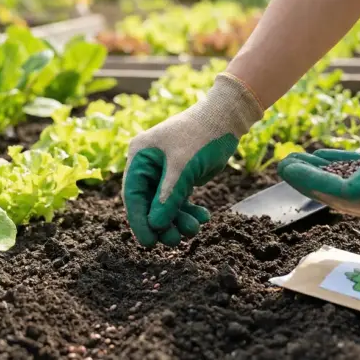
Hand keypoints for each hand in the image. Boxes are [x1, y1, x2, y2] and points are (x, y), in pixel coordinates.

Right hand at [123, 73, 262, 246]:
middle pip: (148, 203)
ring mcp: (164, 171)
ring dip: (177, 219)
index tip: (149, 242)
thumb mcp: (183, 167)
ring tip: (194, 229)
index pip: (132, 194)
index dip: (139, 220)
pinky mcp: (180, 176)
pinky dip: (189, 211)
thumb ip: (168, 198)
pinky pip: (179, 200)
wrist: (227, 118)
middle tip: (174, 240)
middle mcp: (147, 165)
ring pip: (164, 205)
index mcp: (139, 156)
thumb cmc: (202, 135)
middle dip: (162, 222)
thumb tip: (155, 225)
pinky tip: (203, 217)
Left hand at [277, 87, 359, 220]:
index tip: (293, 171)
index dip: (317, 184)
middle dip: (310, 182)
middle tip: (282, 168)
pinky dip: (339, 165)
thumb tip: (350, 189)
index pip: (348, 198)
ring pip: (347, 185)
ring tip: (292, 161)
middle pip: (343, 196)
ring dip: (319, 173)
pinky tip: (318, 156)